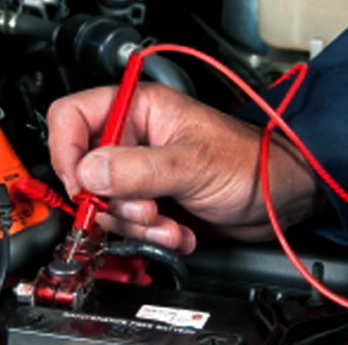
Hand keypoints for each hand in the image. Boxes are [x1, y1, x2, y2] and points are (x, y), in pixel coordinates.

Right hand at [48, 83, 319, 253]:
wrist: (282, 199)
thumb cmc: (252, 162)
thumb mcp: (192, 163)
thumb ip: (136, 169)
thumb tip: (87, 174)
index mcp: (139, 109)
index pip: (71, 117)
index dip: (65, 150)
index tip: (80, 183)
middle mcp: (134, 139)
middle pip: (84, 171)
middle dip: (113, 202)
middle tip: (144, 210)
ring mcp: (141, 173)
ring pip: (105, 205)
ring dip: (137, 225)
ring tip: (169, 224)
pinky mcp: (152, 203)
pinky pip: (129, 226)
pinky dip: (152, 237)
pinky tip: (179, 232)